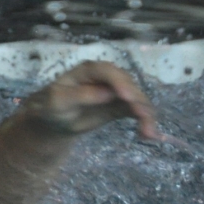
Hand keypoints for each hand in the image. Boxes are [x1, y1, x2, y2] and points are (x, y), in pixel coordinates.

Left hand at [23, 61, 159, 138]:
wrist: (57, 120)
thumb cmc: (54, 106)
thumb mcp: (60, 101)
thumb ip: (82, 95)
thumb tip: (107, 93)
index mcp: (89, 70)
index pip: (108, 71)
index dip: (120, 82)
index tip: (128, 98)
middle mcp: (107, 76)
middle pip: (128, 84)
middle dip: (138, 101)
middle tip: (144, 118)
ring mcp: (117, 90)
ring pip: (137, 98)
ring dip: (146, 114)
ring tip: (149, 133)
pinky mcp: (123, 105)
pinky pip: (137, 111)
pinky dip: (144, 121)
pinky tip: (147, 134)